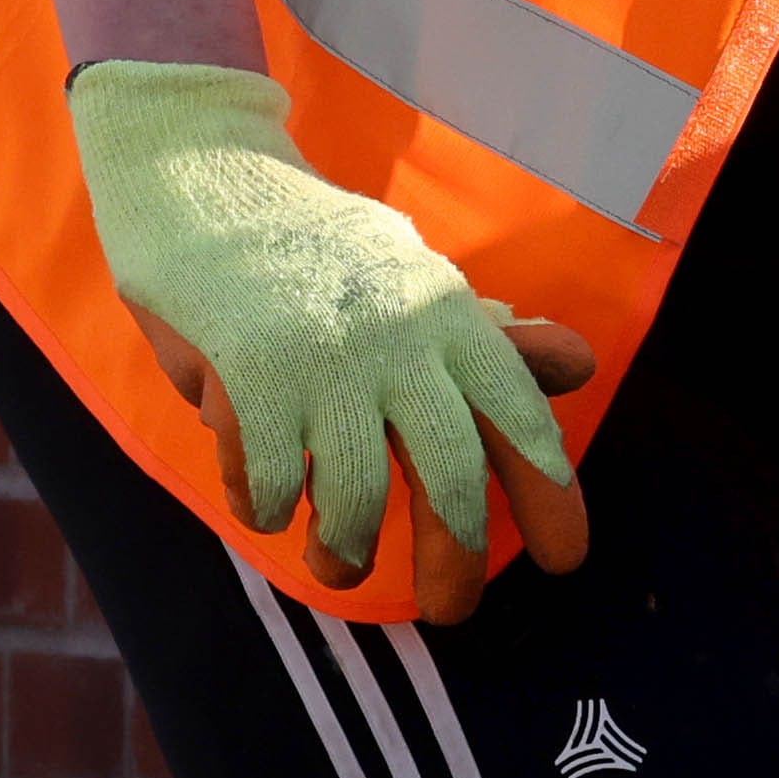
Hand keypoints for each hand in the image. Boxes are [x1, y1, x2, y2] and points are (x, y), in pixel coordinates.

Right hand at [61, 60, 598, 616]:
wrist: (198, 167)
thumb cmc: (310, 242)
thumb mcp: (410, 276)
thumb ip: (488, 336)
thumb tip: (580, 367)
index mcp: (446, 311)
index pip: (520, 417)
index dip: (551, 498)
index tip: (562, 561)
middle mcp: (399, 338)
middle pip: (450, 482)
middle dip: (455, 565)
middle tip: (451, 610)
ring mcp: (324, 358)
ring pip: (357, 502)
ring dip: (348, 554)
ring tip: (340, 566)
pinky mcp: (250, 374)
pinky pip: (271, 486)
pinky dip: (267, 511)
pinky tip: (262, 504)